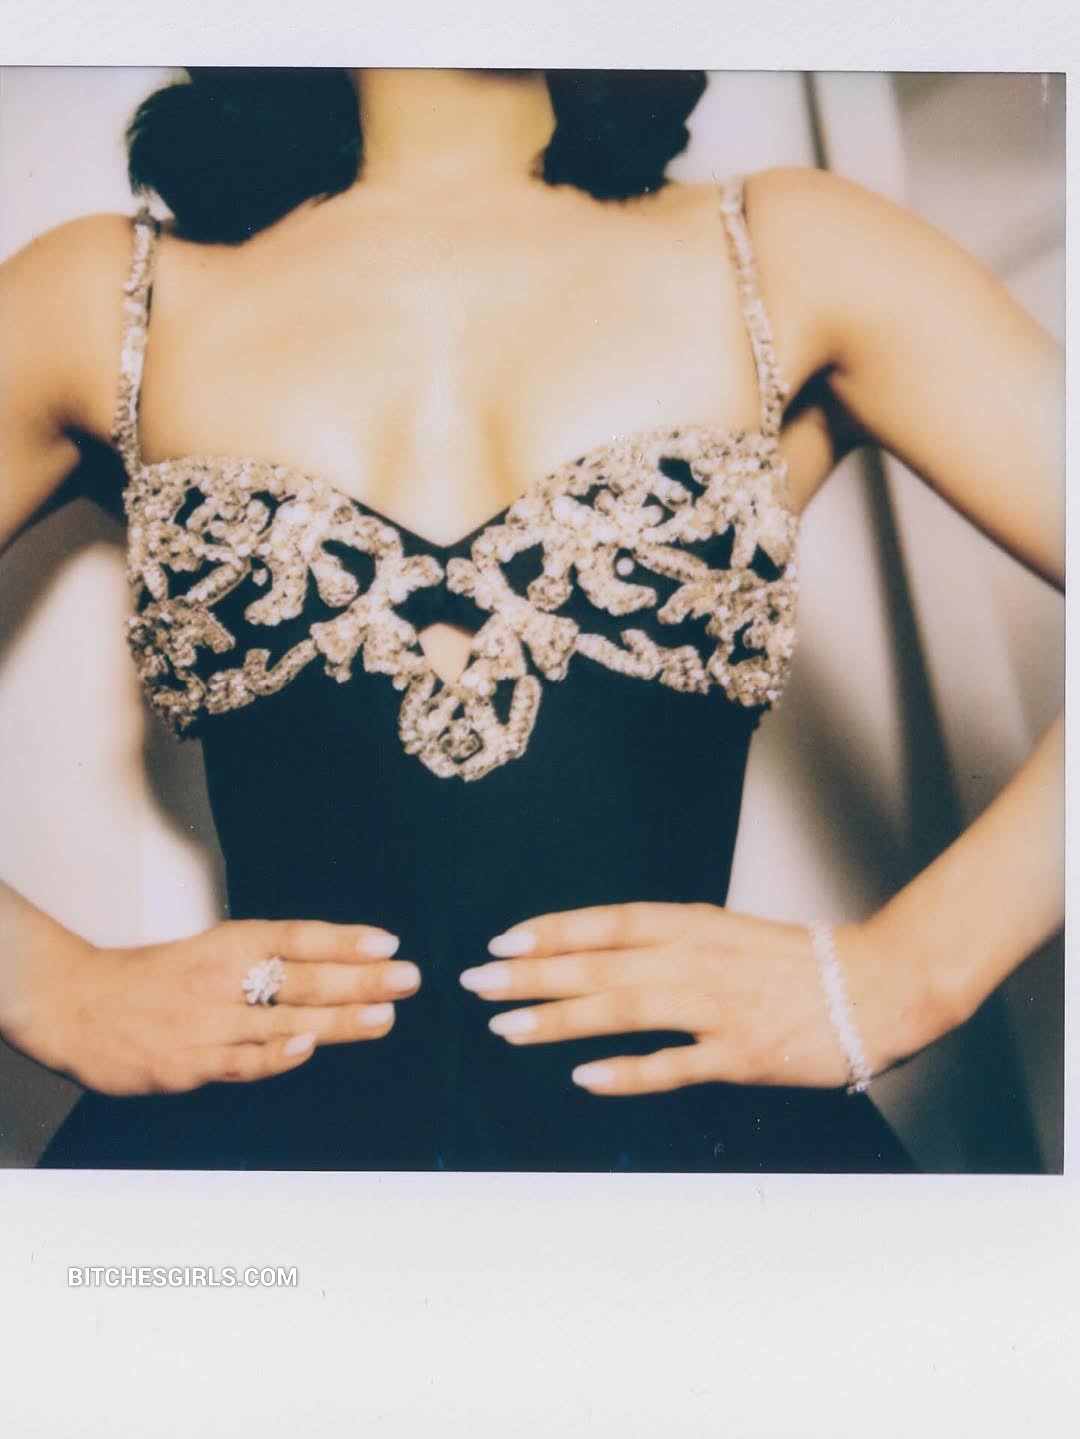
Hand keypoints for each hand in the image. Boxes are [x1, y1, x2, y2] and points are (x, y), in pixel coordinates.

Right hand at [4, 919, 419, 1095]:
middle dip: (360, 979)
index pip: (296, 937)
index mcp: (229, 943)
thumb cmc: (156, 980)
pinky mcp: (188, 1062)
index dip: (344, 939)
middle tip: (408, 978)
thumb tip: (337, 969)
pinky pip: (239, 1060)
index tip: (389, 942)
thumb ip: (266, 963)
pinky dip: (274, 1055)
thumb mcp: (211, 953)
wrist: (78, 1006)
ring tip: (384, 1016)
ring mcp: (206, 1021)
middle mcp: (222, 976)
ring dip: (337, 1019)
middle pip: (301, 977)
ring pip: (282, 1019)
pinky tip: (307, 1047)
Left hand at [459, 902, 951, 1095]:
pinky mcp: (739, 1055)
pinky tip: (584, 1076)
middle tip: (479, 982)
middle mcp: (697, 959)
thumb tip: (602, 953)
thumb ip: (670, 942)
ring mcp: (716, 1008)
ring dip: (559, 1019)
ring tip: (507, 1027)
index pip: (608, 922)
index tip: (503, 938)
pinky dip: (626, 1071)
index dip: (552, 930)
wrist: (875, 986)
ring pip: (622, 1010)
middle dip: (532, 974)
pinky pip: (672, 1066)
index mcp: (695, 925)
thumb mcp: (727, 933)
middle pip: (599, 965)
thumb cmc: (797, 961)